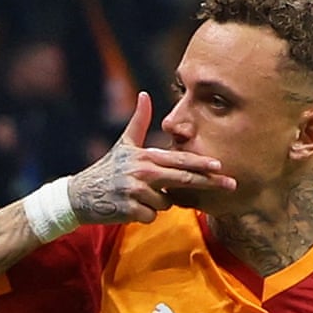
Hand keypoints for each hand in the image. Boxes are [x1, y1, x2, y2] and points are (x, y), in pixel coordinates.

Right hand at [68, 93, 232, 224]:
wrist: (80, 195)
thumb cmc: (108, 169)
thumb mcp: (123, 144)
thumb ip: (139, 122)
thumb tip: (145, 94)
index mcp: (145, 157)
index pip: (179, 161)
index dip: (201, 163)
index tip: (220, 165)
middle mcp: (143, 172)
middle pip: (184, 180)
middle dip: (210, 183)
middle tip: (232, 184)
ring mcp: (136, 191)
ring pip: (167, 204)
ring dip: (157, 204)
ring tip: (138, 196)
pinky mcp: (130, 210)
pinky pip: (153, 217)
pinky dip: (144, 216)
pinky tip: (130, 208)